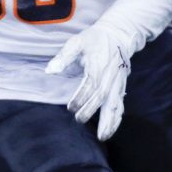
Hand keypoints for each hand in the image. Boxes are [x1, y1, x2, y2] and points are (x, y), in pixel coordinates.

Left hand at [45, 21, 136, 140]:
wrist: (118, 35)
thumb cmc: (94, 40)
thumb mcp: (77, 42)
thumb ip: (63, 57)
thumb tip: (49, 71)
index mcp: (98, 64)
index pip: (91, 83)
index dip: (81, 96)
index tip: (70, 107)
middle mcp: (110, 76)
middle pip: (102, 96)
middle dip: (91, 109)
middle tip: (79, 119)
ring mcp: (117, 83)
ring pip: (115, 104)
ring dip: (109, 121)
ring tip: (102, 136)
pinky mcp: (121, 88)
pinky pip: (120, 105)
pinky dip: (116, 119)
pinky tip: (109, 131)